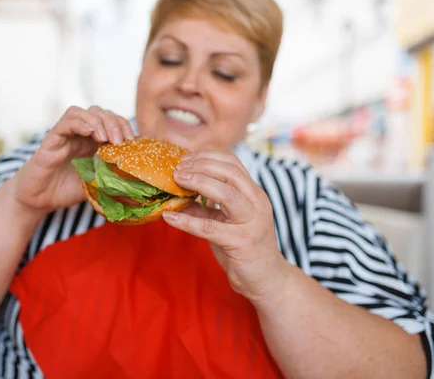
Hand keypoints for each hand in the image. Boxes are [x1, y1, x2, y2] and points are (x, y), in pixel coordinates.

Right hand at [10, 106, 133, 211]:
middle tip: (121, 141)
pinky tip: (91, 133)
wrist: (39, 200)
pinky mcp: (52, 139)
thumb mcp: (96, 185)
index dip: (124, 126)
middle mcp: (80, 134)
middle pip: (100, 113)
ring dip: (99, 121)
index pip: (112, 121)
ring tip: (106, 138)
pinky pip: (66, 122)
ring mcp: (66, 134)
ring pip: (83, 112)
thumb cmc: (65, 191)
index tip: (132, 141)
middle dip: (115, 122)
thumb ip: (113, 180)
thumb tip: (138, 187)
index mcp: (92, 141)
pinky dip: (81, 123)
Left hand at [162, 151, 291, 303]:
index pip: (233, 163)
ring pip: (226, 194)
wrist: (267, 280)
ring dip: (198, 183)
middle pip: (230, 172)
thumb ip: (205, 207)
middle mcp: (257, 203)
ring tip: (177, 181)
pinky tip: (170, 218)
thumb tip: (176, 196)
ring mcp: (252, 222)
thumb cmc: (244, 248)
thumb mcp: (225, 221)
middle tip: (177, 169)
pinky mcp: (242, 243)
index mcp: (253, 193)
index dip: (207, 157)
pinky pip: (210, 228)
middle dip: (201, 166)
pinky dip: (187, 221)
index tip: (185, 159)